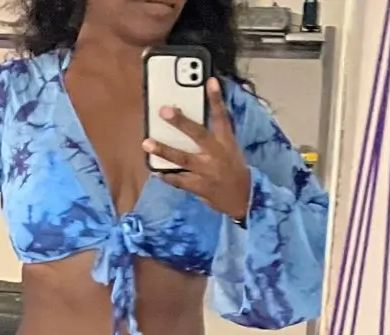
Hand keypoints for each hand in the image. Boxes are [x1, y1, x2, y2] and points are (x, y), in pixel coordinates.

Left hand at [144, 77, 251, 222]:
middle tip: (164, 111)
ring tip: (147, 143)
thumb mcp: (230, 148)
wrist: (242, 199)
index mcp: (225, 142)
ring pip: (182, 159)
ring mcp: (206, 171)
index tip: (210, 81)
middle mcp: (215, 154)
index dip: (216, 99)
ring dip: (164, 150)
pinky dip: (168, 176)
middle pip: (197, 134)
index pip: (222, 117)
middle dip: (181, 122)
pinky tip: (156, 171)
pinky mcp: (199, 187)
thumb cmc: (233, 169)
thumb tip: (193, 121)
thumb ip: (215, 135)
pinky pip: (180, 181)